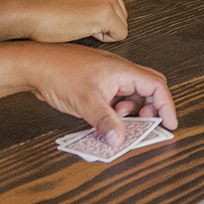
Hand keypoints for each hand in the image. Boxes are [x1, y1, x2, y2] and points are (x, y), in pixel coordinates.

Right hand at [1, 0, 128, 41]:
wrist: (29, 10)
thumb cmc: (44, 0)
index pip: (113, 1)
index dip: (95, 12)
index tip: (75, 9)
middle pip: (120, 13)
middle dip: (102, 21)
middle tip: (75, 17)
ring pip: (120, 24)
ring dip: (101, 30)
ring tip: (78, 21)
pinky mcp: (105, 13)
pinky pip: (119, 34)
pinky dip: (103, 38)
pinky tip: (83, 28)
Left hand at [25, 44, 174, 146]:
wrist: (34, 64)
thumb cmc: (58, 73)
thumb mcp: (86, 102)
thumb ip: (106, 122)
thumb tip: (120, 139)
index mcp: (122, 70)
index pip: (156, 86)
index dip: (166, 106)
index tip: (169, 124)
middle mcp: (118, 71)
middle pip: (148, 88)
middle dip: (151, 108)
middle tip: (146, 125)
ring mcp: (107, 76)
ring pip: (131, 94)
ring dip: (131, 111)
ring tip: (120, 123)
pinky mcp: (96, 83)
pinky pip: (116, 97)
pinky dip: (117, 110)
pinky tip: (106, 118)